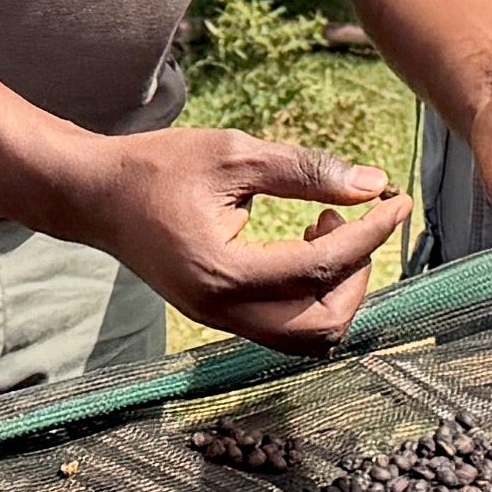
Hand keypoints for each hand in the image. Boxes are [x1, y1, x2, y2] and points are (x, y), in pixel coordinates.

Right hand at [69, 127, 413, 351]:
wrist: (96, 197)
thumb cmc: (158, 167)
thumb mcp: (234, 154)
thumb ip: (304, 170)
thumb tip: (372, 185)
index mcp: (223, 273)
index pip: (320, 269)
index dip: (369, 235)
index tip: (396, 201)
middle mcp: (221, 312)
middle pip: (322, 326)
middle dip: (359, 275)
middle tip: (363, 222)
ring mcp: (218, 321)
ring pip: (306, 337)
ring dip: (337, 290)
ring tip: (329, 229)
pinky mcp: (218, 317)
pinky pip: (284, 327)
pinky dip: (312, 295)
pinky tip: (306, 243)